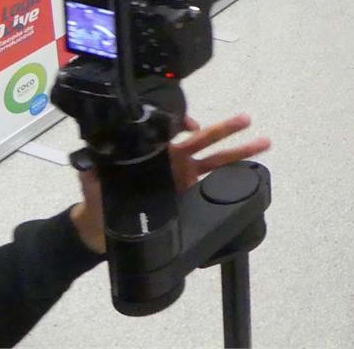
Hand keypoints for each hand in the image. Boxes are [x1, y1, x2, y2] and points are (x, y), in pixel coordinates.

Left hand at [71, 114, 270, 253]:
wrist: (102, 233)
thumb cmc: (98, 203)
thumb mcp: (93, 181)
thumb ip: (92, 167)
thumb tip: (89, 157)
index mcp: (154, 152)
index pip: (174, 130)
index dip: (185, 123)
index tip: (192, 126)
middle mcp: (173, 160)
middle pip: (203, 141)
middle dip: (225, 130)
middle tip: (246, 120)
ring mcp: (183, 177)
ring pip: (216, 160)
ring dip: (239, 152)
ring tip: (264, 143)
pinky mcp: (187, 195)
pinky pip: (212, 183)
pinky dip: (231, 177)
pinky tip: (248, 173)